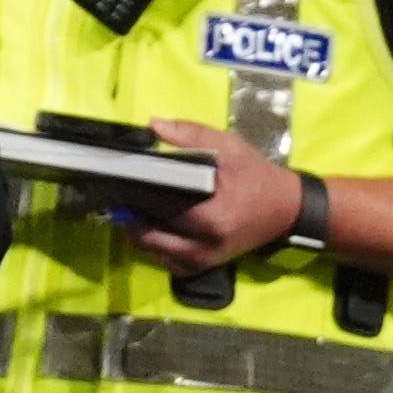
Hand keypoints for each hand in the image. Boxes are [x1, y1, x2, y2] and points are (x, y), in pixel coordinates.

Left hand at [124, 115, 301, 270]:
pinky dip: (150, 245)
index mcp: (211, 217)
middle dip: (126, 213)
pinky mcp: (201, 266)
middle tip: (108, 194)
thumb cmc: (257, 177)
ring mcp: (202, 261)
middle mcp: (204, 246)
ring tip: (118, 207)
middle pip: (149, 234)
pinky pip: (165, 260)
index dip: (131, 191)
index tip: (111, 178)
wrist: (285, 210)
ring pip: (153, 251)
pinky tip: (141, 226)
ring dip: (133, 231)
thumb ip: (191, 135)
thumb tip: (153, 126)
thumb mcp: (230, 148)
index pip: (159, 204)